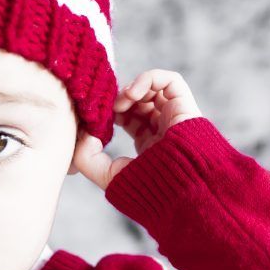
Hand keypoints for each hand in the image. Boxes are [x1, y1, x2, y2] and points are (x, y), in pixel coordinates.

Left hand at [70, 69, 202, 190]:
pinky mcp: (185, 107)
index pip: (129, 118)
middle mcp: (163, 129)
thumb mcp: (107, 176)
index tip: (98, 116)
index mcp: (149, 145)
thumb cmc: (148, 188)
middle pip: (139, 102)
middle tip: (108, 108)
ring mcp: (175, 117)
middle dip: (120, 100)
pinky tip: (133, 94)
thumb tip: (84, 134)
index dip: (111, 111)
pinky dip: (148, 78)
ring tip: (120, 103)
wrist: (179, 190)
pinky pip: (170, 80)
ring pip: (153, 88)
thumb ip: (87, 158)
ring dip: (131, 89)